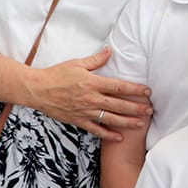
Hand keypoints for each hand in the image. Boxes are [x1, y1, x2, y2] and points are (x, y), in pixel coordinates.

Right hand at [27, 47, 151, 140]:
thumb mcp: (77, 63)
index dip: (135, 90)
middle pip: (119, 104)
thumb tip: (110, 50)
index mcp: (93, 83)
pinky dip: (108, 134)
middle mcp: (91, 98)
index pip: (119, 87)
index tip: (147, 92)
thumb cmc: (56, 75)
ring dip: (127, 122)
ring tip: (141, 124)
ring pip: (111, 119)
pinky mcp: (78, 120)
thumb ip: (96, 60)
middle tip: (150, 110)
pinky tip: (119, 137)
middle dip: (136, 108)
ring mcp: (85, 111)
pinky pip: (96, 129)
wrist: (37, 90)